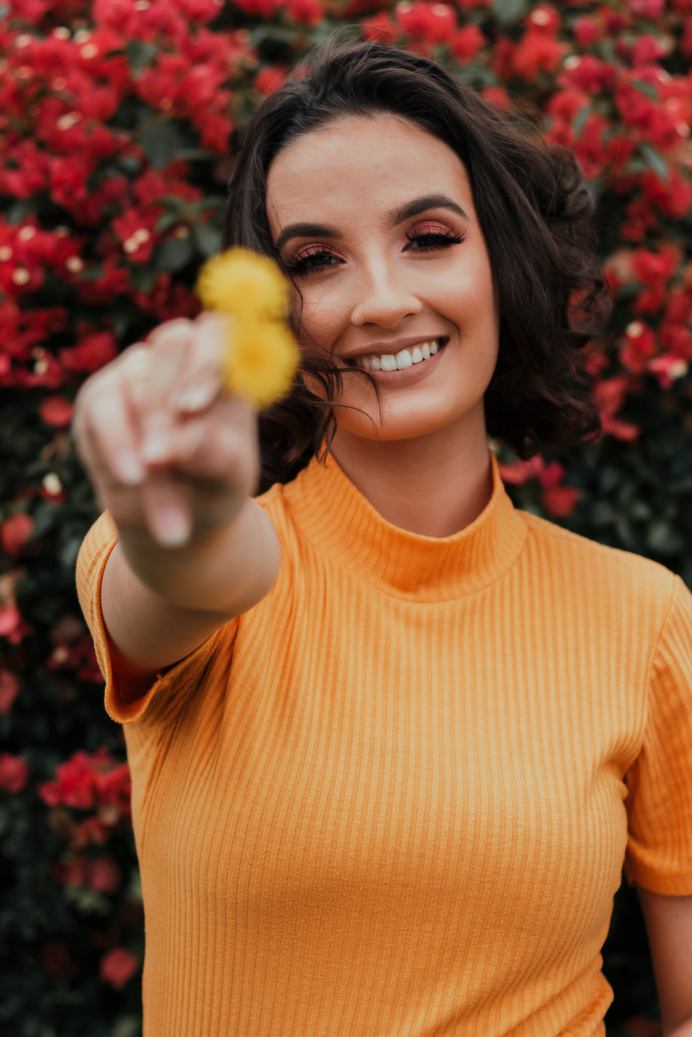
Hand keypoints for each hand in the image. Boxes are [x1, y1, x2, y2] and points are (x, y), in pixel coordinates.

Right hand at [73, 313, 259, 547]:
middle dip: (170, 406)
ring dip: (144, 444)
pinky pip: (102, 406)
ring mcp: (137, 372)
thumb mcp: (228, 477)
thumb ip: (216, 456)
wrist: (177, 517)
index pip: (218, 331)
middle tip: (166, 458)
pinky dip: (117, 445)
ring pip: (136, 386)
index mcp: (225, 369)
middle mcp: (180, 360)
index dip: (207, 358)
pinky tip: (133, 479)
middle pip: (172, 344)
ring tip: (155, 490)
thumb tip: (187, 442)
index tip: (195, 407)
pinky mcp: (100, 398)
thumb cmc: (214, 484)